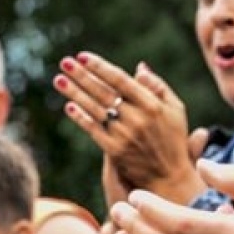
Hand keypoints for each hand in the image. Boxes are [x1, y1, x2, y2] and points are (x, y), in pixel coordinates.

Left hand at [55, 55, 204, 206]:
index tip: (82, 56)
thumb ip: (158, 87)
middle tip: (64, 63)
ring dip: (75, 93)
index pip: (120, 80)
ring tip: (58, 80)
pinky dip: (81, 118)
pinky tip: (69, 106)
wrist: (170, 177)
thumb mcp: (175, 109)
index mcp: (151, 104)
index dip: (100, 67)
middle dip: (81, 76)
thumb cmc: (173, 139)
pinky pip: (93, 130)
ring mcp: (124, 135)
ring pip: (94, 109)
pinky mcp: (114, 151)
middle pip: (103, 92)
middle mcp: (136, 118)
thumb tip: (139, 67)